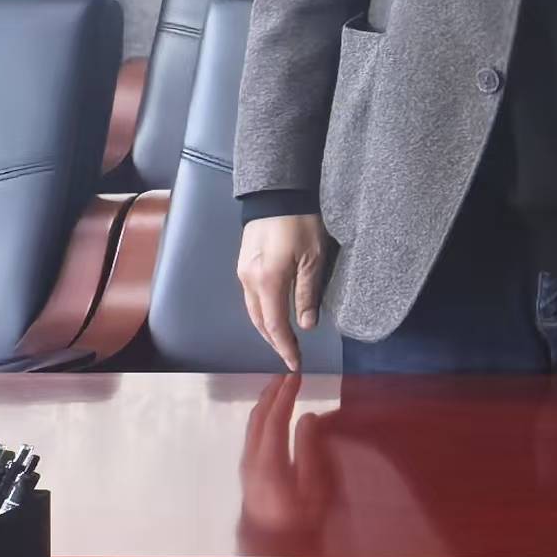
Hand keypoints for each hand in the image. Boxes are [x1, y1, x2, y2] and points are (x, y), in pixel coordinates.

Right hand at [235, 214, 328, 374]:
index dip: (285, 346)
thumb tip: (305, 325)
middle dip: (275, 342)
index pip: (275, 325)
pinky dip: (262, 312)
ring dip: (267, 328)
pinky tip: (273, 315)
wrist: (277, 194)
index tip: (296, 363)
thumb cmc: (300, 223)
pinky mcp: (243, 264)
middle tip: (291, 356)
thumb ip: (307, 293)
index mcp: (268, 281)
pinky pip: (251, 297)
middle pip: (259, 321)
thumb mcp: (313, 258)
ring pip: (253, 310)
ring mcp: (243, 272)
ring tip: (283, 341)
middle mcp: (249, 280)